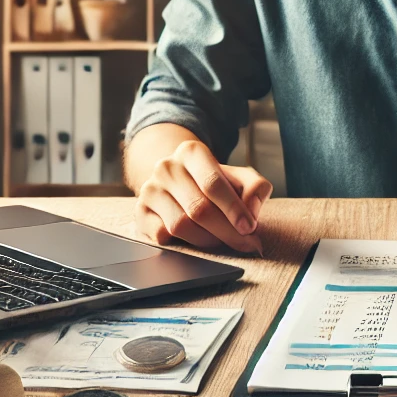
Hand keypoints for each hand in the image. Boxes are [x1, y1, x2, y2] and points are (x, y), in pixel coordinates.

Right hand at [133, 140, 271, 253]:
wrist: (178, 183)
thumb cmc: (213, 183)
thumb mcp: (239, 178)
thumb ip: (256, 188)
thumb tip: (251, 211)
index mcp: (191, 152)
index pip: (213, 183)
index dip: (233, 209)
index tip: (249, 227)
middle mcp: (166, 167)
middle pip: (199, 208)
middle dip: (226, 231)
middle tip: (245, 244)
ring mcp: (150, 189)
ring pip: (180, 225)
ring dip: (207, 240)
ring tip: (222, 241)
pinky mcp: (140, 212)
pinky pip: (162, 236)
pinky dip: (184, 244)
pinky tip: (196, 240)